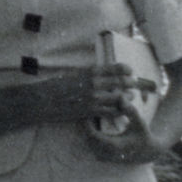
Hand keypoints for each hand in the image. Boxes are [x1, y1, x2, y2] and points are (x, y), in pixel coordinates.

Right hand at [31, 65, 152, 123]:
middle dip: (130, 83)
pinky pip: (110, 112)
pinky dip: (119, 112)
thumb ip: (88, 75)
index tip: (130, 70)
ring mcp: (93, 99)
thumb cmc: (56, 85)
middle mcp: (94, 84)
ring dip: (127, 98)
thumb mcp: (73, 74)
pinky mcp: (91, 112)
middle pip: (120, 83)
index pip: (114, 68)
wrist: (45, 100)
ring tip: (132, 98)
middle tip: (135, 84)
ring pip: (118, 99)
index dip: (125, 69)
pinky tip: (123, 111)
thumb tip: (100, 74)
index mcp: (89, 72)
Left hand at [83, 100, 169, 164]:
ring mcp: (103, 158)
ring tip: (93, 116)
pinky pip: (90, 145)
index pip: (92, 134)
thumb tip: (121, 97)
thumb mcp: (139, 121)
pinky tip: (97, 124)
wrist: (148, 153)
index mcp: (114, 146)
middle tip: (88, 110)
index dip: (88, 121)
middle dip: (87, 123)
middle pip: (87, 137)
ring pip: (87, 141)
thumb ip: (130, 110)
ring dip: (88, 128)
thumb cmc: (143, 135)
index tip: (90, 109)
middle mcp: (106, 154)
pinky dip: (91, 134)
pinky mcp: (102, 158)